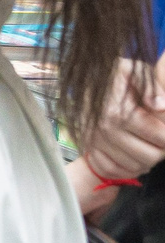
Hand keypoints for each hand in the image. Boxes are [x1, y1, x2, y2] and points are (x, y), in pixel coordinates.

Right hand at [76, 60, 164, 208]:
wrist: (86, 82)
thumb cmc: (116, 78)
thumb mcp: (134, 72)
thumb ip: (152, 87)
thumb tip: (161, 107)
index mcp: (118, 112)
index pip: (159, 137)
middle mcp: (104, 130)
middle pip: (149, 157)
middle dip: (160, 151)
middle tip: (159, 140)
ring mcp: (94, 141)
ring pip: (133, 167)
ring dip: (145, 161)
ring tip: (148, 147)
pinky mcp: (87, 147)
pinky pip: (110, 170)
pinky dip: (125, 170)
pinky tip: (133, 157)